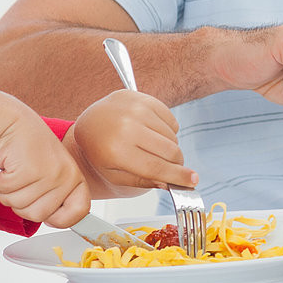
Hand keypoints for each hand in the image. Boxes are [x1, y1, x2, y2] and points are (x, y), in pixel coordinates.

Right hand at [0, 112, 90, 227]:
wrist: (11, 121)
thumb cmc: (28, 148)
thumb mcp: (50, 173)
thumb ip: (53, 196)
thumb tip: (53, 220)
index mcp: (75, 178)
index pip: (78, 213)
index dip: (58, 219)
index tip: (45, 214)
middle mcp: (67, 176)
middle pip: (38, 215)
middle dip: (19, 203)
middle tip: (15, 184)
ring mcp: (49, 174)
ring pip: (18, 205)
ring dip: (3, 191)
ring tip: (7, 172)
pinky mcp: (29, 171)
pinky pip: (4, 191)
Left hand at [69, 88, 195, 191]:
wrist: (90, 123)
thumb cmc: (100, 150)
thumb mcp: (114, 174)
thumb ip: (143, 181)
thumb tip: (169, 183)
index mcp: (116, 151)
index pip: (156, 167)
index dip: (178, 176)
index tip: (193, 181)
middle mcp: (126, 127)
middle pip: (170, 151)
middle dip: (176, 163)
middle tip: (172, 166)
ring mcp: (136, 110)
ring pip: (172, 136)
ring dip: (169, 146)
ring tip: (152, 147)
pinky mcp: (144, 99)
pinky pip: (171, 119)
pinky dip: (167, 130)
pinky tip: (152, 132)